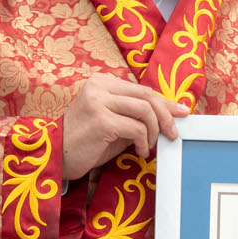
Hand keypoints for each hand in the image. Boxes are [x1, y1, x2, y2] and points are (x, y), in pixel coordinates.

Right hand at [60, 73, 188, 179]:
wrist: (56, 156)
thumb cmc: (86, 141)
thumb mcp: (113, 121)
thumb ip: (134, 114)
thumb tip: (168, 115)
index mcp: (102, 82)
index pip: (142, 89)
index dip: (165, 102)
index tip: (180, 112)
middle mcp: (99, 87)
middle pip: (147, 96)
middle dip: (166, 116)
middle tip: (172, 134)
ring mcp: (99, 102)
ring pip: (145, 111)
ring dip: (154, 132)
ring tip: (148, 146)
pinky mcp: (101, 120)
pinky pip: (136, 129)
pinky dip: (143, 142)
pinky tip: (138, 152)